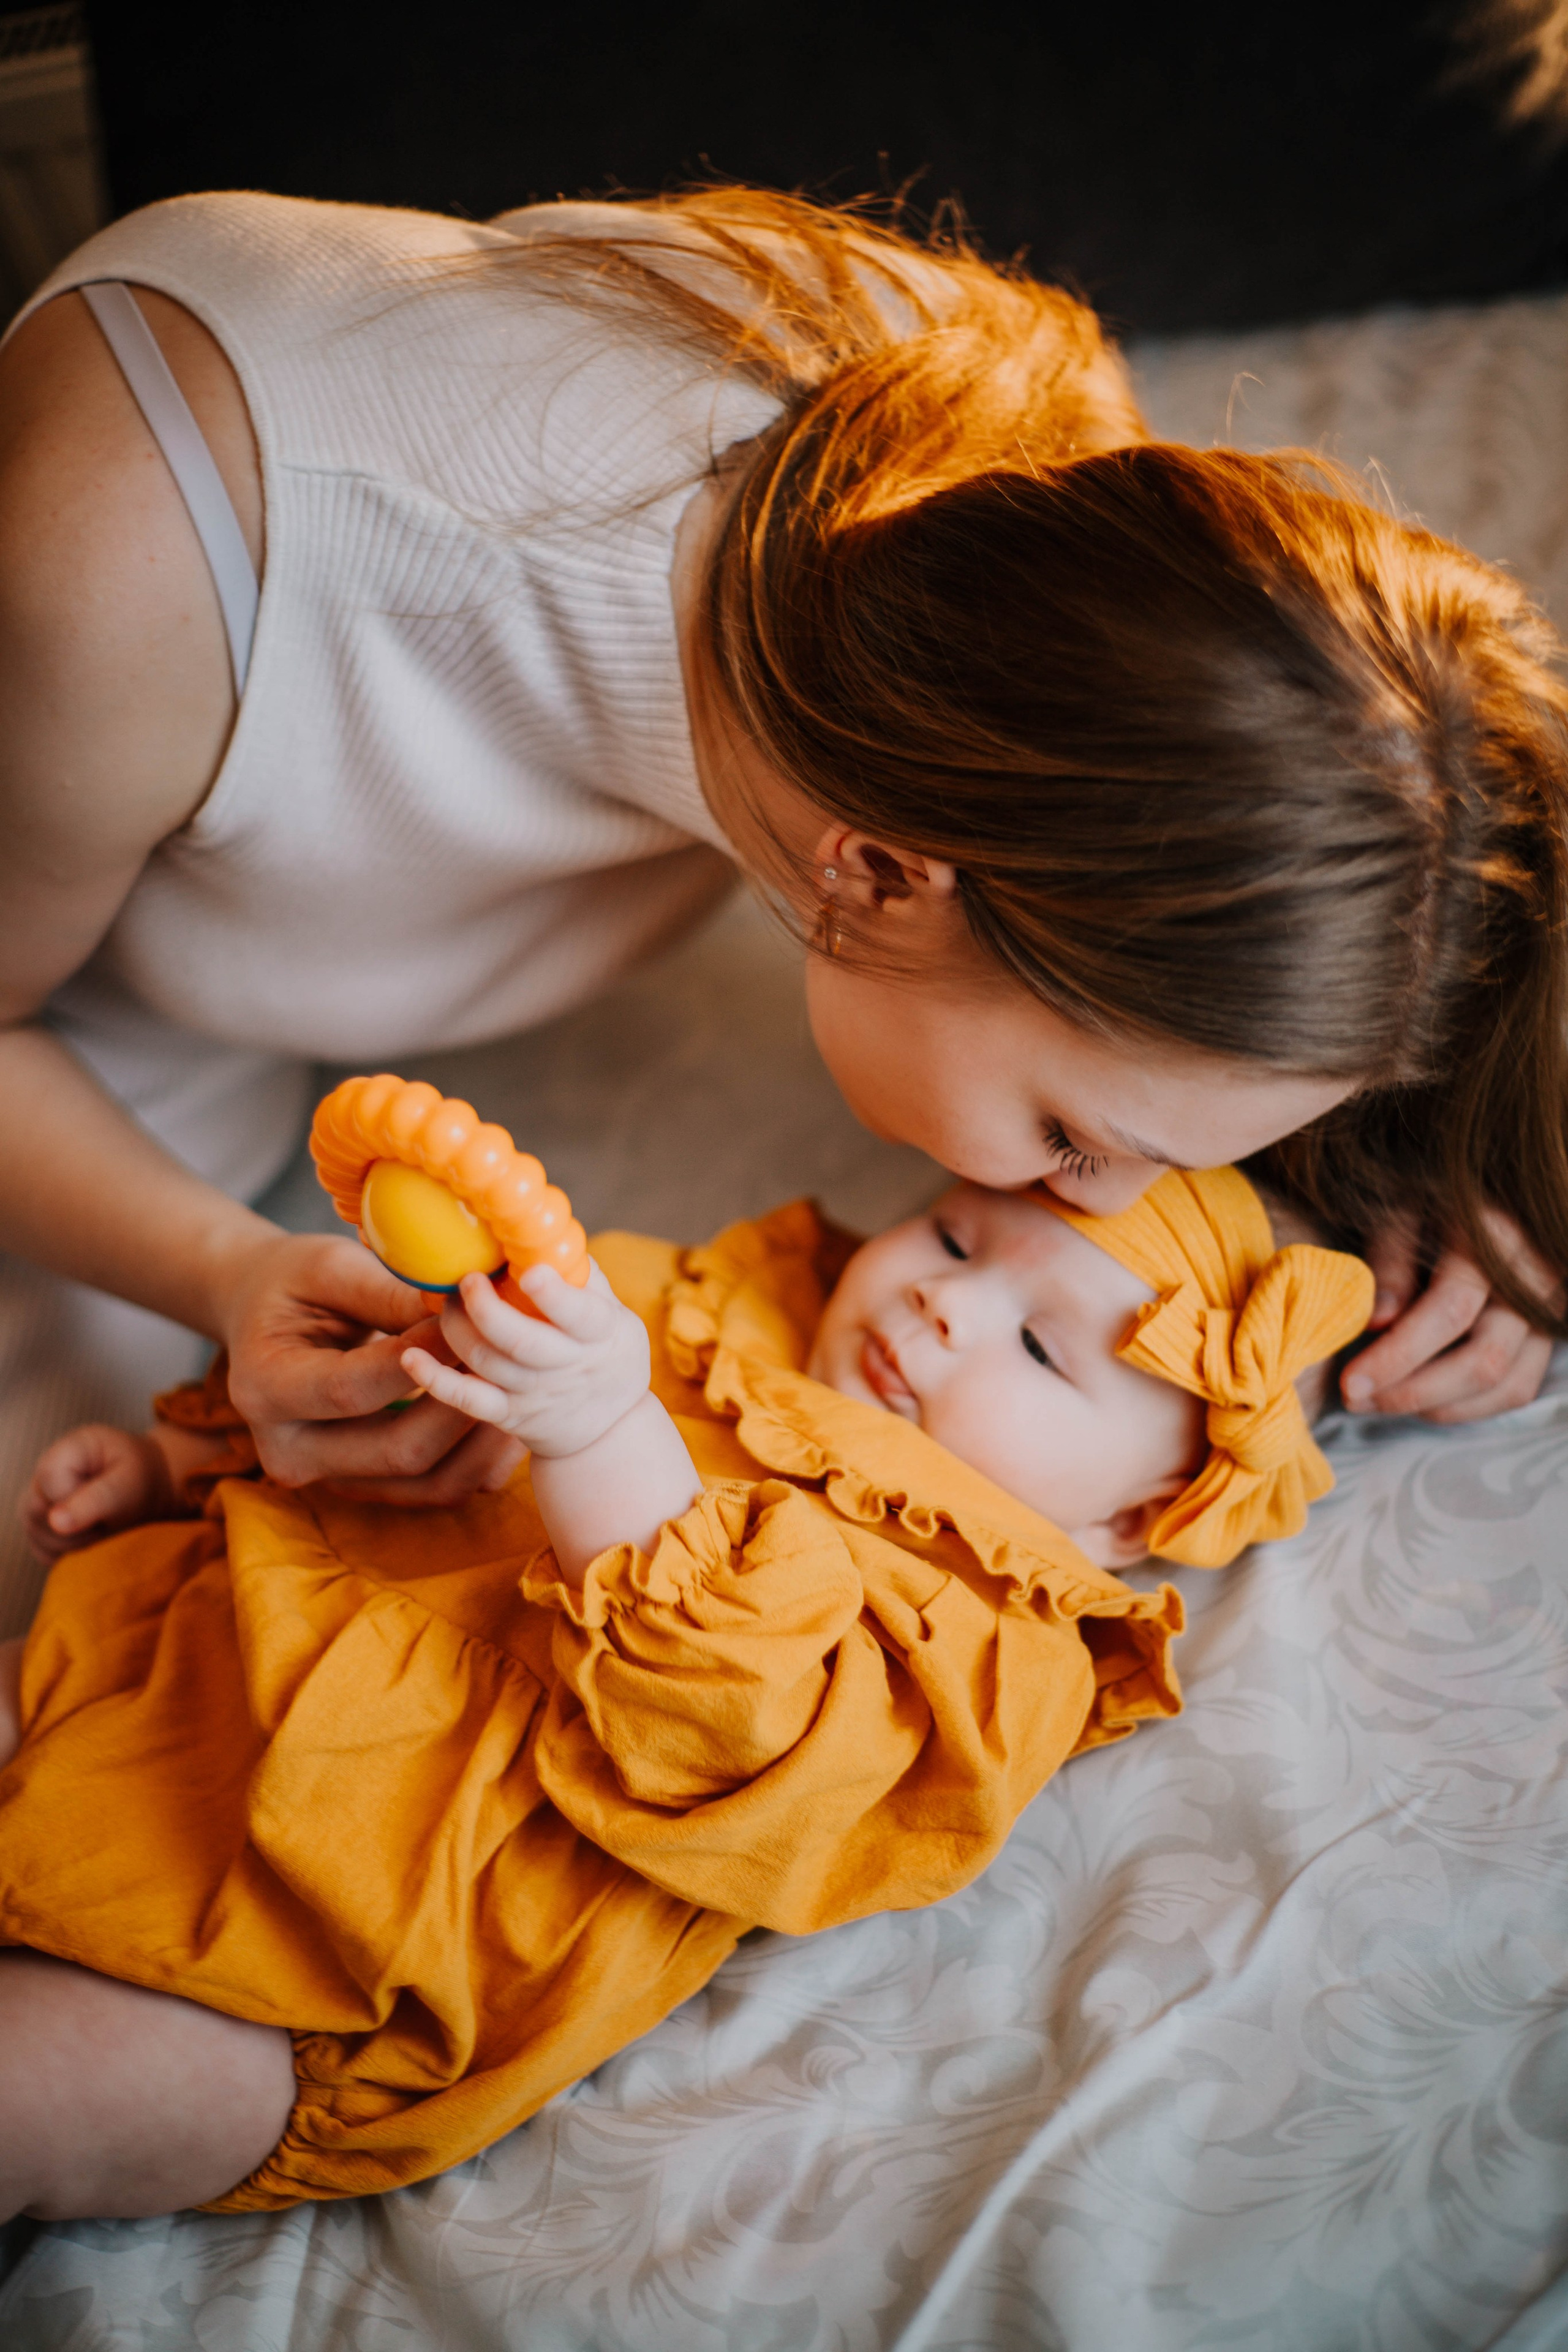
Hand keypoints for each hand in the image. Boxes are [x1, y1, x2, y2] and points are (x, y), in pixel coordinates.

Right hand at [23, 1425, 172, 1562]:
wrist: (145, 1486)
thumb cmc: (138, 1478)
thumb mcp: (128, 1484)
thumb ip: (96, 1499)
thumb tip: (56, 1522)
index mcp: (67, 1449)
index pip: (49, 1481)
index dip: (79, 1501)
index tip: (109, 1498)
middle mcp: (43, 1472)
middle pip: (37, 1511)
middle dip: (79, 1524)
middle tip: (108, 1513)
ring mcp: (36, 1499)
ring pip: (37, 1534)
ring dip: (76, 1540)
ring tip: (102, 1520)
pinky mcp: (39, 1525)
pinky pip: (43, 1551)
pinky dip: (69, 1551)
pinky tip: (89, 1533)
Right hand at [218, 1229, 524, 1503]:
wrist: (265, 1321)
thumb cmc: (294, 1283)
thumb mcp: (329, 1269)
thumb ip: (388, 1292)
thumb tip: (463, 1299)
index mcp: (265, 1389)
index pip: (355, 1389)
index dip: (425, 1359)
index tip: (480, 1319)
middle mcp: (291, 1451)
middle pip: (399, 1450)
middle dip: (468, 1404)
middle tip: (519, 1359)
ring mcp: (331, 1480)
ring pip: (428, 1482)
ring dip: (485, 1439)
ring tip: (529, 1388)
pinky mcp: (368, 1488)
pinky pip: (439, 1489)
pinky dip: (482, 1458)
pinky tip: (513, 1414)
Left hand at [402, 1260, 650, 1459]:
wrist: (610, 1426)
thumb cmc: (607, 1350)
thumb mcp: (616, 1314)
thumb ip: (582, 1276)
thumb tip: (541, 1227)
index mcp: (599, 1333)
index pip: (578, 1315)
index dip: (554, 1295)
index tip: (530, 1272)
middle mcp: (566, 1366)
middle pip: (521, 1342)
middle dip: (487, 1309)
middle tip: (467, 1279)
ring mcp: (533, 1393)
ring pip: (487, 1363)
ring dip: (456, 1329)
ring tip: (445, 1301)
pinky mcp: (507, 1414)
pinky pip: (466, 1400)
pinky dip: (434, 1379)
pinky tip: (410, 1356)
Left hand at [1341, 1207, 1561, 1422]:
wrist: (1479, 1199)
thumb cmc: (1428, 1201)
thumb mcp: (1400, 1212)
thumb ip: (1390, 1261)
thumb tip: (1377, 1323)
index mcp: (1496, 1237)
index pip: (1450, 1310)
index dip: (1399, 1355)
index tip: (1350, 1382)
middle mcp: (1534, 1279)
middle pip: (1484, 1360)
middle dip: (1414, 1392)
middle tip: (1356, 1399)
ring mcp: (1545, 1312)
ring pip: (1505, 1386)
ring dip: (1437, 1406)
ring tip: (1378, 1401)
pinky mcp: (1544, 1337)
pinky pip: (1516, 1390)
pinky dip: (1467, 1406)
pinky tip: (1417, 1398)